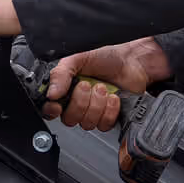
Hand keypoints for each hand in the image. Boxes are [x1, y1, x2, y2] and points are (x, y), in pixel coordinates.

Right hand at [44, 39, 172, 130]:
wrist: (134, 62)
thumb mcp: (79, 58)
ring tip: (103, 89)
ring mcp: (93, 111)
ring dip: (97, 105)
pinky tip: (113, 98)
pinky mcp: (108, 118)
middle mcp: (77, 102)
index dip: (51, 110)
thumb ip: (61, 73)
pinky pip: (103, 125)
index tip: (58, 105)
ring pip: (87, 123)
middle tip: (88, 85)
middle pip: (69, 119)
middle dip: (80, 102)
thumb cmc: (108, 57)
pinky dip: (109, 111)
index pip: (50, 108)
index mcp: (66, 88)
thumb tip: (51, 93)